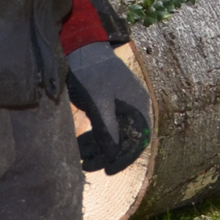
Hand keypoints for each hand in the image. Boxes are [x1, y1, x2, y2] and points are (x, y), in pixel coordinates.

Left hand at [67, 42, 152, 174]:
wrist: (81, 48)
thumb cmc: (92, 74)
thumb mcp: (99, 103)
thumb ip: (108, 130)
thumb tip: (114, 155)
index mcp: (138, 104)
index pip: (139, 139)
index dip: (125, 157)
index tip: (109, 170)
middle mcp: (133, 106)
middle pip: (126, 139)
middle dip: (108, 155)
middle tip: (88, 167)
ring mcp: (120, 105)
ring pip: (114, 134)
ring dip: (99, 148)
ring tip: (81, 159)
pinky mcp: (108, 104)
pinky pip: (106, 127)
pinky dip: (94, 138)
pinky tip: (81, 146)